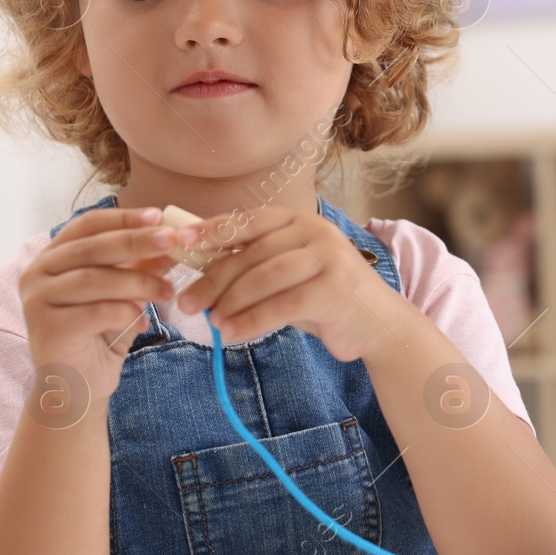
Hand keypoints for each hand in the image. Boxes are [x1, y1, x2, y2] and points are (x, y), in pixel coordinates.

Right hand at [20, 206, 187, 406]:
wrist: (77, 386)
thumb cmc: (100, 334)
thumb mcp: (124, 293)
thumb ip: (141, 266)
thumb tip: (175, 239)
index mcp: (52, 256)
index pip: (88, 225)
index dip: (124, 217)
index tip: (160, 215)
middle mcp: (38, 273)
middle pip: (93, 248)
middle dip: (138, 242)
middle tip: (174, 241)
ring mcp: (37, 301)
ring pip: (96, 279)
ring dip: (140, 283)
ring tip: (168, 292)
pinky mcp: (47, 329)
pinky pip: (95, 312)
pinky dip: (126, 313)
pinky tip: (142, 320)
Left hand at [175, 205, 398, 360]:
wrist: (376, 325)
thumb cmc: (325, 298)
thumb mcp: (288, 275)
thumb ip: (254, 267)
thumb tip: (198, 269)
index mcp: (301, 221)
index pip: (248, 220)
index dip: (211, 230)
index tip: (178, 242)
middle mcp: (316, 232)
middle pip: (252, 253)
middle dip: (214, 279)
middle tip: (187, 302)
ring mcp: (328, 257)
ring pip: (264, 277)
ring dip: (231, 303)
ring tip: (211, 323)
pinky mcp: (334, 288)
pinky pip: (282, 305)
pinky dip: (252, 321)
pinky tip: (232, 334)